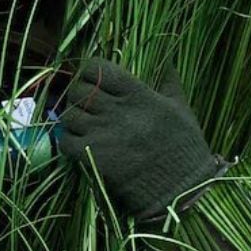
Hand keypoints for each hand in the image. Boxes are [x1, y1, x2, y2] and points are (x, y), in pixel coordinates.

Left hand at [59, 57, 224, 220]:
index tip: (94, 79)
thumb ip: (170, 85)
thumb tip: (168, 64)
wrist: (180, 187)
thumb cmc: (184, 146)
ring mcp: (102, 133)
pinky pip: (66, 142)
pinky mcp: (93, 156)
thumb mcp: (181, 109)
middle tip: (87, 105)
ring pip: (69, 115)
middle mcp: (116, 110)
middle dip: (79, 95)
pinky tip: (80, 144)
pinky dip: (68, 142)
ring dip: (73, 120)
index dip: (91, 71)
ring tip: (83, 126)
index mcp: (137, 94)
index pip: (98, 68)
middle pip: (78, 90)